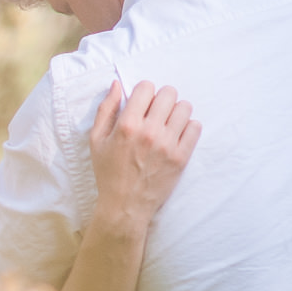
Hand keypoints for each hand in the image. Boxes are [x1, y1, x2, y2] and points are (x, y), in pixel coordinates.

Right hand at [87, 79, 200, 236]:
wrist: (125, 205)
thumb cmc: (108, 172)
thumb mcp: (96, 140)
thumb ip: (106, 110)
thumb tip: (117, 85)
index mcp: (127, 125)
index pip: (146, 87)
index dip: (144, 92)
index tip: (142, 103)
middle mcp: (149, 132)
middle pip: (168, 93)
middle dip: (162, 98)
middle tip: (157, 112)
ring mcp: (167, 145)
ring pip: (184, 108)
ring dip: (176, 111)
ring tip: (168, 123)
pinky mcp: (181, 157)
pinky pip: (195, 127)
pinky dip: (188, 126)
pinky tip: (177, 134)